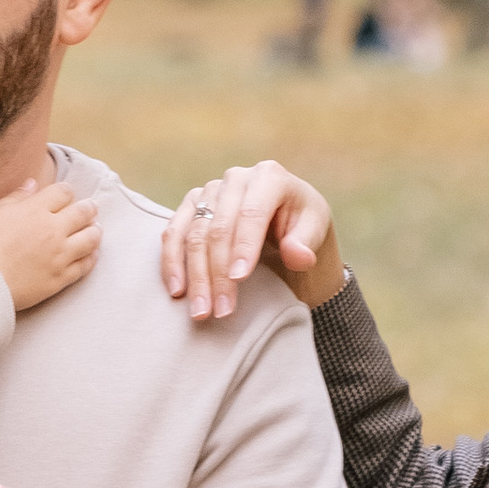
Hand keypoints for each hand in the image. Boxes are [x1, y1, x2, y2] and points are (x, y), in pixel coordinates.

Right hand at [0, 177, 102, 313]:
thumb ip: (15, 198)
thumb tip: (32, 185)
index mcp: (35, 210)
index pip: (62, 193)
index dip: (66, 191)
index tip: (66, 194)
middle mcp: (52, 230)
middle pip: (82, 213)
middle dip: (89, 208)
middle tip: (91, 208)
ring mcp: (59, 255)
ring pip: (90, 239)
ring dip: (95, 231)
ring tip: (95, 229)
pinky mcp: (60, 278)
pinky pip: (84, 266)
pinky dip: (91, 258)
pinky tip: (91, 254)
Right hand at [162, 163, 342, 319]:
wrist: (285, 221)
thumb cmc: (302, 226)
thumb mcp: (315, 230)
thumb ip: (306, 242)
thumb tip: (297, 255)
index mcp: (269, 176)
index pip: (251, 213)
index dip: (243, 247)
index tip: (239, 279)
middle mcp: (235, 178)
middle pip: (218, 228)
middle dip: (218, 272)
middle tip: (221, 310)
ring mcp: (210, 191)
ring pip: (194, 234)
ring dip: (194, 275)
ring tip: (200, 311)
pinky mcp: (192, 206)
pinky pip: (174, 233)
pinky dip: (172, 262)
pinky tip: (177, 290)